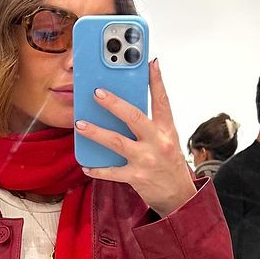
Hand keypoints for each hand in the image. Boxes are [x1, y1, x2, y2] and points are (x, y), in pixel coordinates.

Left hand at [76, 58, 197, 216]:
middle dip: (114, 104)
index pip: (162, 101)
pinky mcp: (136, 177)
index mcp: (167, 130)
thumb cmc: (169, 164)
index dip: (156, 80)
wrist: (179, 197)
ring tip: (80, 124)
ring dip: (96, 132)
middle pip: (134, 117)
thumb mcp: (167, 139)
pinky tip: (86, 165)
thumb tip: (127, 104)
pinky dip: (97, 168)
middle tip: (97, 93)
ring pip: (117, 142)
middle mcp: (158, 142)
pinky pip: (112, 172)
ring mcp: (146, 160)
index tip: (150, 62)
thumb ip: (151, 123)